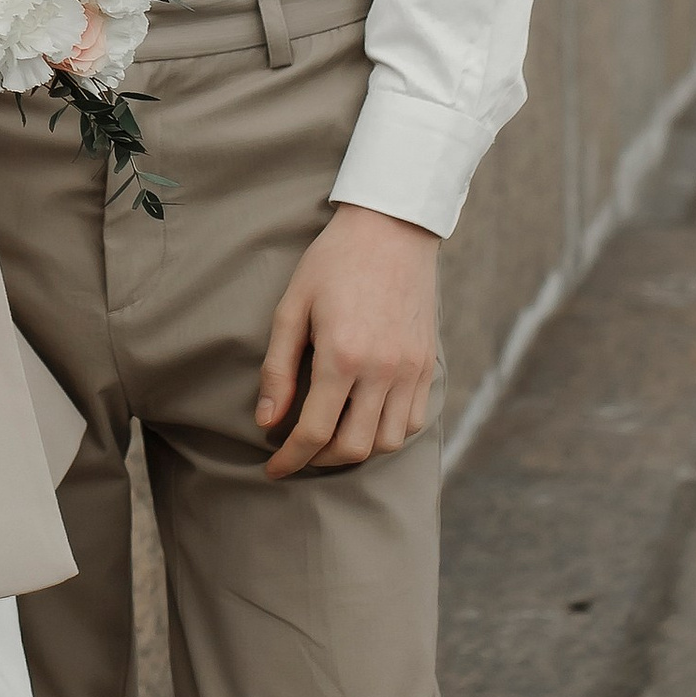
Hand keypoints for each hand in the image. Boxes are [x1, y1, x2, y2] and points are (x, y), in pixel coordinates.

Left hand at [255, 202, 438, 479]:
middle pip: (353, 448)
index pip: (314, 432)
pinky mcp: (427, 364)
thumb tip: (267, 421)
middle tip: (300, 451)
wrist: (391, 227)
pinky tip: (365, 419)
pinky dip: (387, 432)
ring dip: (356, 449)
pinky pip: (413, 421)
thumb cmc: (333, 262)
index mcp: (342, 356)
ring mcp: (411, 370)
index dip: (290, 459)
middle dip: (320, 460)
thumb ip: (278, 369)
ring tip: (331, 436)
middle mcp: (382, 370)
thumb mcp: (292, 307)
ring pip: (387, 442)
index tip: (274, 469)